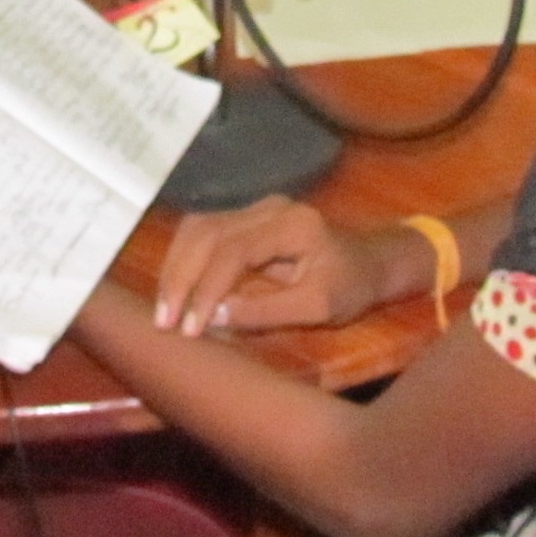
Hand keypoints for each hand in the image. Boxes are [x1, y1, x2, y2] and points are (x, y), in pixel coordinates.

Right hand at [154, 196, 422, 337]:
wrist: (371, 261)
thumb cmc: (351, 287)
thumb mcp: (318, 309)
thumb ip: (266, 312)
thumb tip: (212, 318)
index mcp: (292, 226)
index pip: (233, 251)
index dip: (206, 289)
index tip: (190, 328)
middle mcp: (268, 208)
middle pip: (206, 232)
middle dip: (180, 278)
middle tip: (164, 322)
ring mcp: (255, 208)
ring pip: (197, 228)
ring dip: (175, 268)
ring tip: (164, 309)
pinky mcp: (244, 218)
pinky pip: (203, 232)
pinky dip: (183, 260)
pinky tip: (176, 290)